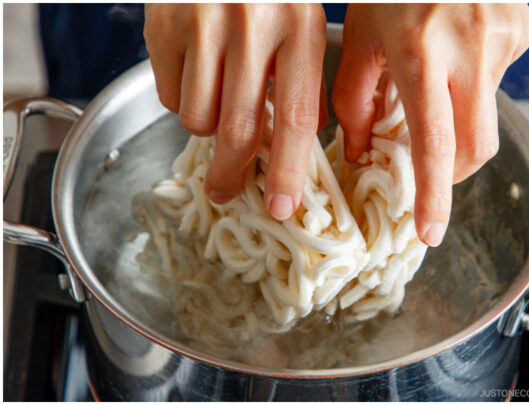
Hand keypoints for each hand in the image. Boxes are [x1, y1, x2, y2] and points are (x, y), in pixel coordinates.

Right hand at [144, 4, 326, 219]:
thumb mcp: (304, 19)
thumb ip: (306, 76)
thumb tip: (300, 141)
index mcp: (300, 28)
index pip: (296, 117)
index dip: (287, 170)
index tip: (281, 207)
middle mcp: (252, 29)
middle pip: (239, 128)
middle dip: (233, 172)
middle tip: (227, 191)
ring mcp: (203, 27)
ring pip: (199, 118)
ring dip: (208, 128)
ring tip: (220, 100)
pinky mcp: (163, 26)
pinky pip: (169, 95)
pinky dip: (182, 99)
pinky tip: (197, 71)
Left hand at [332, 4, 528, 245]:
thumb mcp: (360, 31)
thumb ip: (355, 97)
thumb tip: (361, 150)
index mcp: (420, 51)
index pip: (434, 144)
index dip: (433, 196)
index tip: (429, 232)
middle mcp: (470, 48)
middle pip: (476, 147)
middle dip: (452, 172)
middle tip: (428, 171)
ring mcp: (503, 38)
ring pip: (485, 110)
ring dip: (459, 110)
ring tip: (436, 69)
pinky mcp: (523, 29)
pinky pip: (498, 76)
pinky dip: (474, 76)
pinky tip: (458, 41)